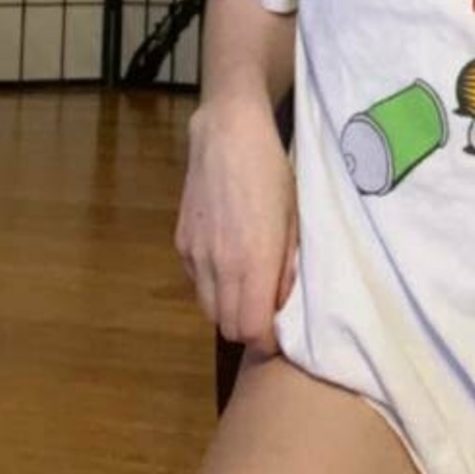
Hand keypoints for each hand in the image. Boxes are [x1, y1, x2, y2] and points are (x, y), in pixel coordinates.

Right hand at [174, 94, 297, 350]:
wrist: (228, 133)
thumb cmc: (272, 171)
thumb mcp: (293, 218)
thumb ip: (286, 266)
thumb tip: (280, 303)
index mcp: (253, 262)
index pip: (250, 330)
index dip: (265, 341)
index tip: (278, 334)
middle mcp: (219, 265)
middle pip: (227, 326)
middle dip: (247, 328)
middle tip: (265, 313)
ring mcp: (196, 254)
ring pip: (208, 308)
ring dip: (228, 309)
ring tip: (247, 289)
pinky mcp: (181, 242)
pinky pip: (196, 282)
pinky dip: (211, 285)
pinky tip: (227, 262)